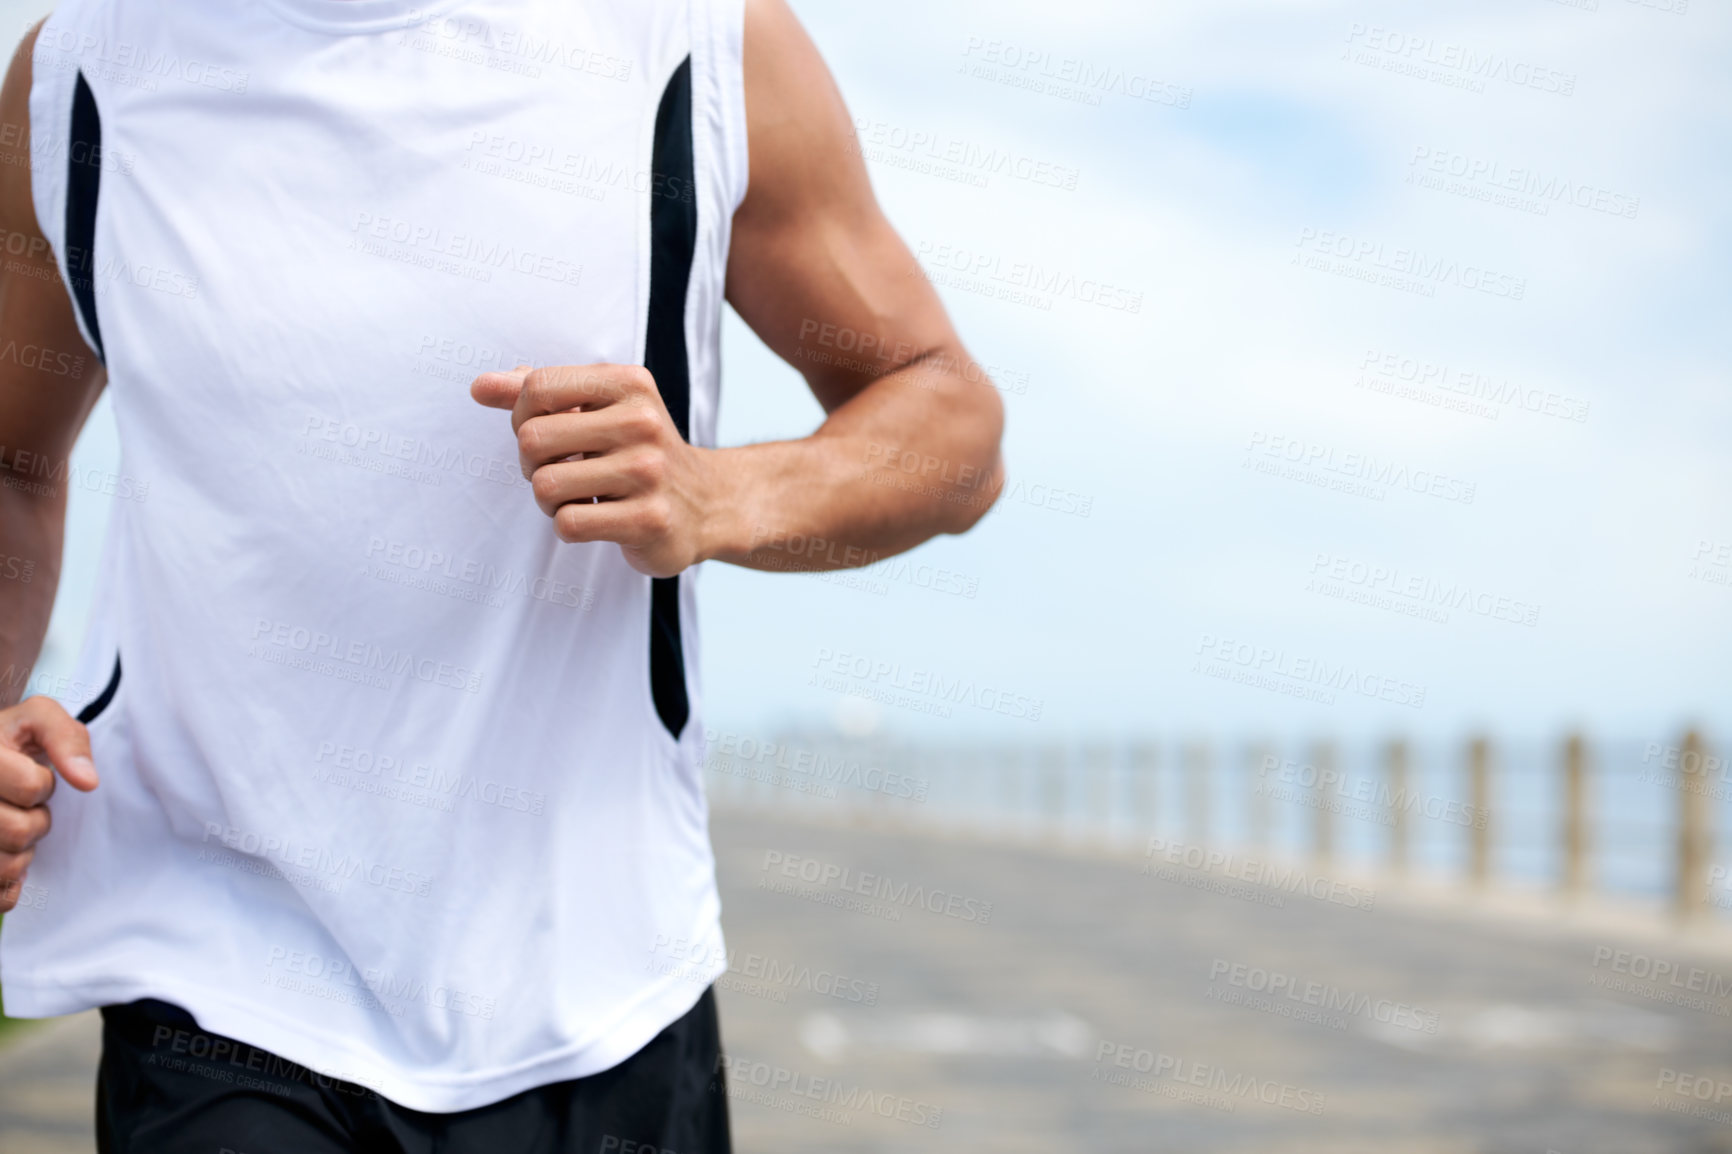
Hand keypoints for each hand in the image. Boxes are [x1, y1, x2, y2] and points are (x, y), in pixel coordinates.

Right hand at [0, 696, 97, 912]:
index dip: (43, 785)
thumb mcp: (37, 719)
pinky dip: (10, 884)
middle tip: (26, 810)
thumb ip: (66, 737)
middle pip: (17, 830)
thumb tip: (88, 782)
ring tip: (11, 832)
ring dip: (21, 854)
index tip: (34, 778)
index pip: (31, 786)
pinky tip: (5, 858)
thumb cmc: (11, 741)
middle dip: (35, 821)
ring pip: (4, 867)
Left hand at [471, 364, 721, 578]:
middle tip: (561, 471)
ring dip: (548, 500)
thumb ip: (538, 392)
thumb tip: (479, 387)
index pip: (537, 387)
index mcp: (629, 383)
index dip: (521, 415)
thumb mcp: (597, 407)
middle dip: (532, 464)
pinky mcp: (648, 519)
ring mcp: (648, 472)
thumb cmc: (636, 451)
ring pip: (544, 486)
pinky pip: (568, 524)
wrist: (705, 504)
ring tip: (579, 496)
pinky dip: (569, 526)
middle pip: (532, 438)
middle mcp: (642, 421)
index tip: (545, 432)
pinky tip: (597, 517)